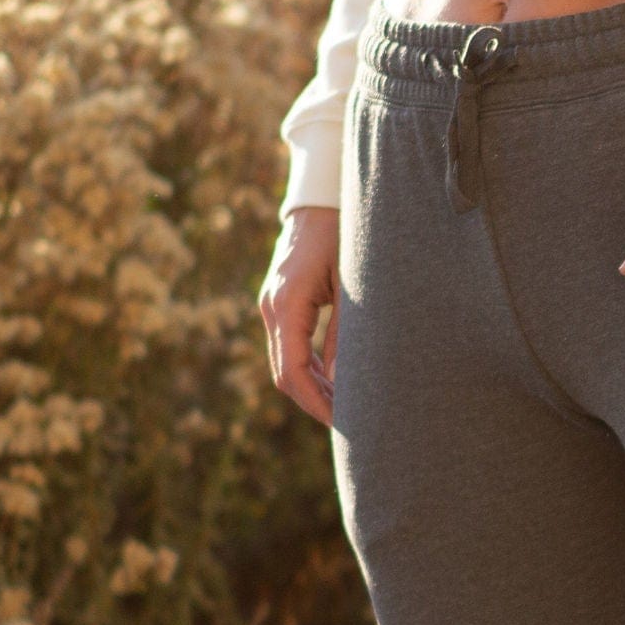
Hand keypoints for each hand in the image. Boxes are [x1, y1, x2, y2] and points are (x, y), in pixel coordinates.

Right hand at [260, 207, 342, 422]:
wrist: (320, 201)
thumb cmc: (343, 236)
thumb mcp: (351, 287)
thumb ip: (345, 334)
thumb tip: (342, 383)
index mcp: (287, 305)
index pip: (293, 371)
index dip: (316, 402)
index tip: (340, 423)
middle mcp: (272, 308)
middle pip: (284, 374)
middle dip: (314, 402)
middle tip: (348, 424)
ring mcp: (272, 306)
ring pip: (285, 363)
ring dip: (312, 388)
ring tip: (345, 408)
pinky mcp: (280, 304)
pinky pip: (289, 347)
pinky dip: (309, 369)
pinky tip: (334, 381)